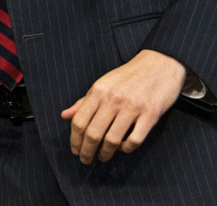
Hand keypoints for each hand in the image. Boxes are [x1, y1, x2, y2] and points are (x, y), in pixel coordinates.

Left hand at [60, 49, 186, 163]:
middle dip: (87, 150)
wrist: (158, 65)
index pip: (80, 120)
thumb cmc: (128, 76)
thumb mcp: (103, 84)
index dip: (75, 139)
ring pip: (113, 139)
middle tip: (85, 160)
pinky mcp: (150, 115)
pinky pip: (135, 139)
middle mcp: (113, 99)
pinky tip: (123, 149)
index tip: (74, 150)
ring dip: (106, 153)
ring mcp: (132, 107)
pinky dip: (127, 149)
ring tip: (103, 157)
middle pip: (93, 132)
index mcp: (98, 91)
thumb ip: (84, 101)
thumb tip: (65, 115)